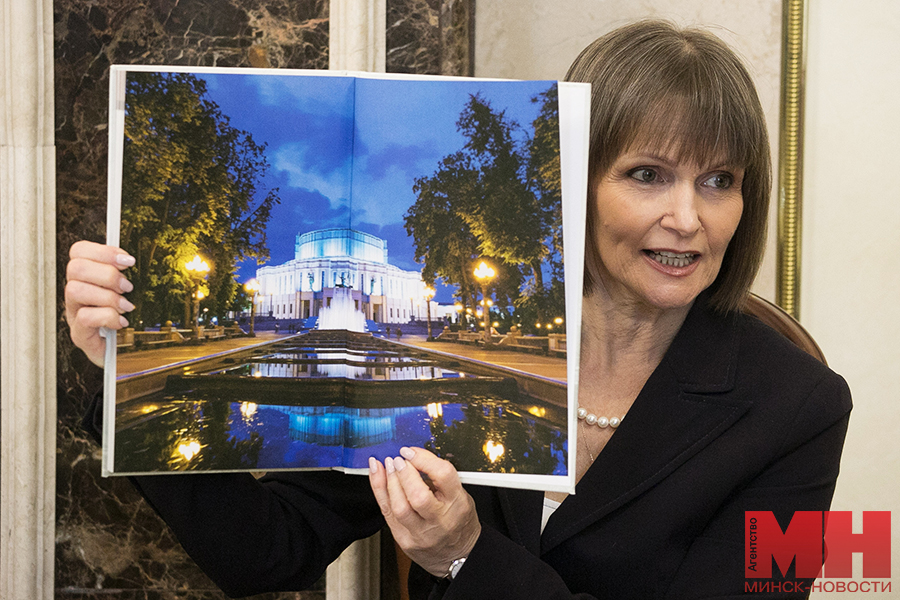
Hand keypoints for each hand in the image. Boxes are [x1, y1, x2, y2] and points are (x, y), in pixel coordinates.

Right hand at [65, 240, 135, 366]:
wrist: (122, 355)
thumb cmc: (125, 321)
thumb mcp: (128, 294)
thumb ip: (126, 275)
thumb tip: (132, 259)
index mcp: (86, 278)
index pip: (78, 251)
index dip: (103, 251)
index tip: (128, 261)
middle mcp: (75, 294)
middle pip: (75, 267)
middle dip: (107, 274)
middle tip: (128, 287)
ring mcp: (73, 314)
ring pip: (75, 290)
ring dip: (108, 296)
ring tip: (126, 306)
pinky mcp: (79, 334)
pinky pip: (85, 317)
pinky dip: (107, 317)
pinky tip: (120, 322)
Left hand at [369, 447, 480, 577]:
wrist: (458, 555)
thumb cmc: (459, 521)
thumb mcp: (461, 495)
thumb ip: (440, 478)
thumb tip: (415, 457)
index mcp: (457, 503)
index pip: (443, 476)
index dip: (424, 460)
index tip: (411, 452)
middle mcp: (440, 520)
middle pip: (418, 495)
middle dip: (404, 473)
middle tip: (398, 460)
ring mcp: (421, 533)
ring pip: (399, 507)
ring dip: (389, 482)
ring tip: (388, 466)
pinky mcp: (405, 540)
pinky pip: (387, 514)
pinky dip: (379, 491)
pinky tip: (377, 475)